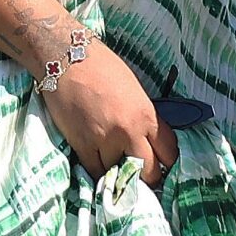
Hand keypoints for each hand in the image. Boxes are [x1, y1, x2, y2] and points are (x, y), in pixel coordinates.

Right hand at [38, 39, 176, 188]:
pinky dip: (100, 173)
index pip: (168, 152)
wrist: (66, 59)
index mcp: (147, 115)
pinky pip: (95, 171)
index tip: (164, 166)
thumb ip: (144, 118)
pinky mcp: (82, 146)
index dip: (168, 163)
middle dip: (148, 176)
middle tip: (144, 176)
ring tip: (120, 172)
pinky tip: (102, 169)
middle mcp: (129, 132)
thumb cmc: (102, 67)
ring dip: (121, 175)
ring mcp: (104, 141)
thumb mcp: (135, 91)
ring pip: (120, 175)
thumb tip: (148, 140)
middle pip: (148, 172)